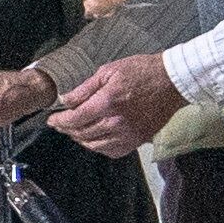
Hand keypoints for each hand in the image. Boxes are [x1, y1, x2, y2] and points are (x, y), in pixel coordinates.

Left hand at [48, 51, 185, 153]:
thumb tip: (65, 100)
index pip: (74, 119)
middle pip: (82, 133)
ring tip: (74, 131)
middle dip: (67, 129)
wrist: (172, 81)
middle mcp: (116, 122)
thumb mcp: (108, 71)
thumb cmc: (141, 71)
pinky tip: (94, 139)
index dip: (59, 121)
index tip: (51, 120)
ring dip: (80, 139)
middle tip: (60, 124)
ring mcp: (128, 134)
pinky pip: (112, 151)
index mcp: (107, 103)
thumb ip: (84, 89)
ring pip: (95, 145)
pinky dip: (99, 147)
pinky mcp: (138, 140)